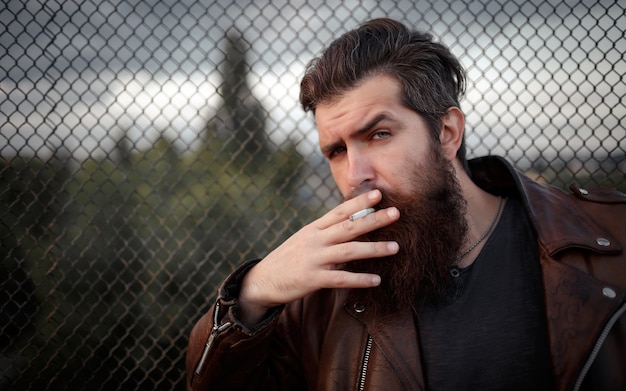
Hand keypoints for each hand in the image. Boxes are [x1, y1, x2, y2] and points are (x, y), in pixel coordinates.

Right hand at [238, 189, 399, 324]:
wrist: (262, 281)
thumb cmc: (289, 259)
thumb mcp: (306, 240)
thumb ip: (327, 232)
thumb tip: (353, 224)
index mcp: (314, 229)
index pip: (339, 211)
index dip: (359, 202)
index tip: (378, 194)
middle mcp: (315, 240)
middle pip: (349, 227)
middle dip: (373, 219)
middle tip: (396, 213)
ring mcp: (313, 259)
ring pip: (348, 252)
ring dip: (374, 249)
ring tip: (395, 248)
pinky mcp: (312, 279)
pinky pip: (340, 279)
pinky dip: (359, 279)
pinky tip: (376, 280)